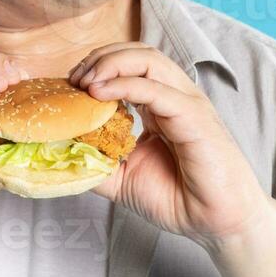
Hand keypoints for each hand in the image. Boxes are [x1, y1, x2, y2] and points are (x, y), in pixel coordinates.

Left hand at [69, 43, 269, 247]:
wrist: (217, 223)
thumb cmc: (179, 199)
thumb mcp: (122, 179)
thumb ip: (94, 162)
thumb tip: (58, 153)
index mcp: (159, 105)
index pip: (128, 65)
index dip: (95, 67)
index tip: (68, 87)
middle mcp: (174, 97)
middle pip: (136, 53)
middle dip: (99, 58)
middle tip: (73, 79)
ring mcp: (186, 103)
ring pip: (148, 60)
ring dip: (110, 64)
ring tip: (84, 82)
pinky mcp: (195, 117)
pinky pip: (157, 90)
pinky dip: (124, 85)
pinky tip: (99, 94)